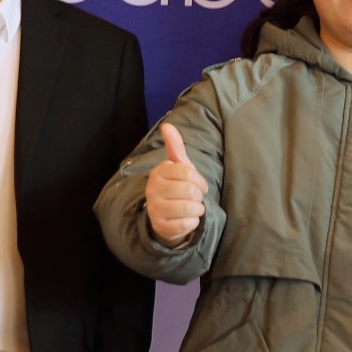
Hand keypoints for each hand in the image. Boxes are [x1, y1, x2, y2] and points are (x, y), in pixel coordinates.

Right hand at [146, 124, 207, 243]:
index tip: (199, 184)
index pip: (187, 172)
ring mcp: (154, 209)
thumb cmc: (177, 187)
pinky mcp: (160, 227)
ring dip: (198, 209)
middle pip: (190, 191)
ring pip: (189, 208)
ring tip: (193, 208)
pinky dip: (193, 223)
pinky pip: (187, 224)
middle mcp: (152, 189)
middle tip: (195, 198)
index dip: (199, 180)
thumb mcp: (178, 167)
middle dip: (199, 196)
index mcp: (159, 172)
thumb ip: (175, 147)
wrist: (167, 216)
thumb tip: (167, 125)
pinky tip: (187, 219)